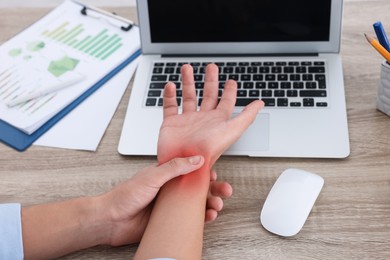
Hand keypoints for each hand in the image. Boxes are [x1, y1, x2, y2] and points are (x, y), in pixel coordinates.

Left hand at [97, 155, 231, 245]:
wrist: (111, 220)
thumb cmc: (125, 195)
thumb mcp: (152, 176)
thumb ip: (175, 167)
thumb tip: (196, 159)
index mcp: (167, 174)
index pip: (191, 170)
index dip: (206, 172)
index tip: (216, 174)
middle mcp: (171, 189)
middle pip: (199, 187)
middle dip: (214, 189)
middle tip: (225, 190)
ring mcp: (172, 205)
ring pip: (197, 203)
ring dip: (211, 203)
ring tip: (217, 205)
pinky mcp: (170, 220)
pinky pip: (191, 219)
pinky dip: (202, 218)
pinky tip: (208, 216)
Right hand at [157, 64, 263, 165]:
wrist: (185, 164)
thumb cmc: (210, 149)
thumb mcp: (233, 130)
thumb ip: (247, 116)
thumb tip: (261, 103)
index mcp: (218, 120)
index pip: (226, 102)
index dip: (230, 91)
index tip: (231, 81)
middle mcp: (203, 119)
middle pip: (208, 95)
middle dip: (210, 80)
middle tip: (211, 67)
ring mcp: (187, 120)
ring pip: (188, 96)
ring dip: (188, 82)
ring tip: (187, 68)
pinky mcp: (171, 123)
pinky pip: (170, 106)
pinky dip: (169, 95)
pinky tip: (171, 85)